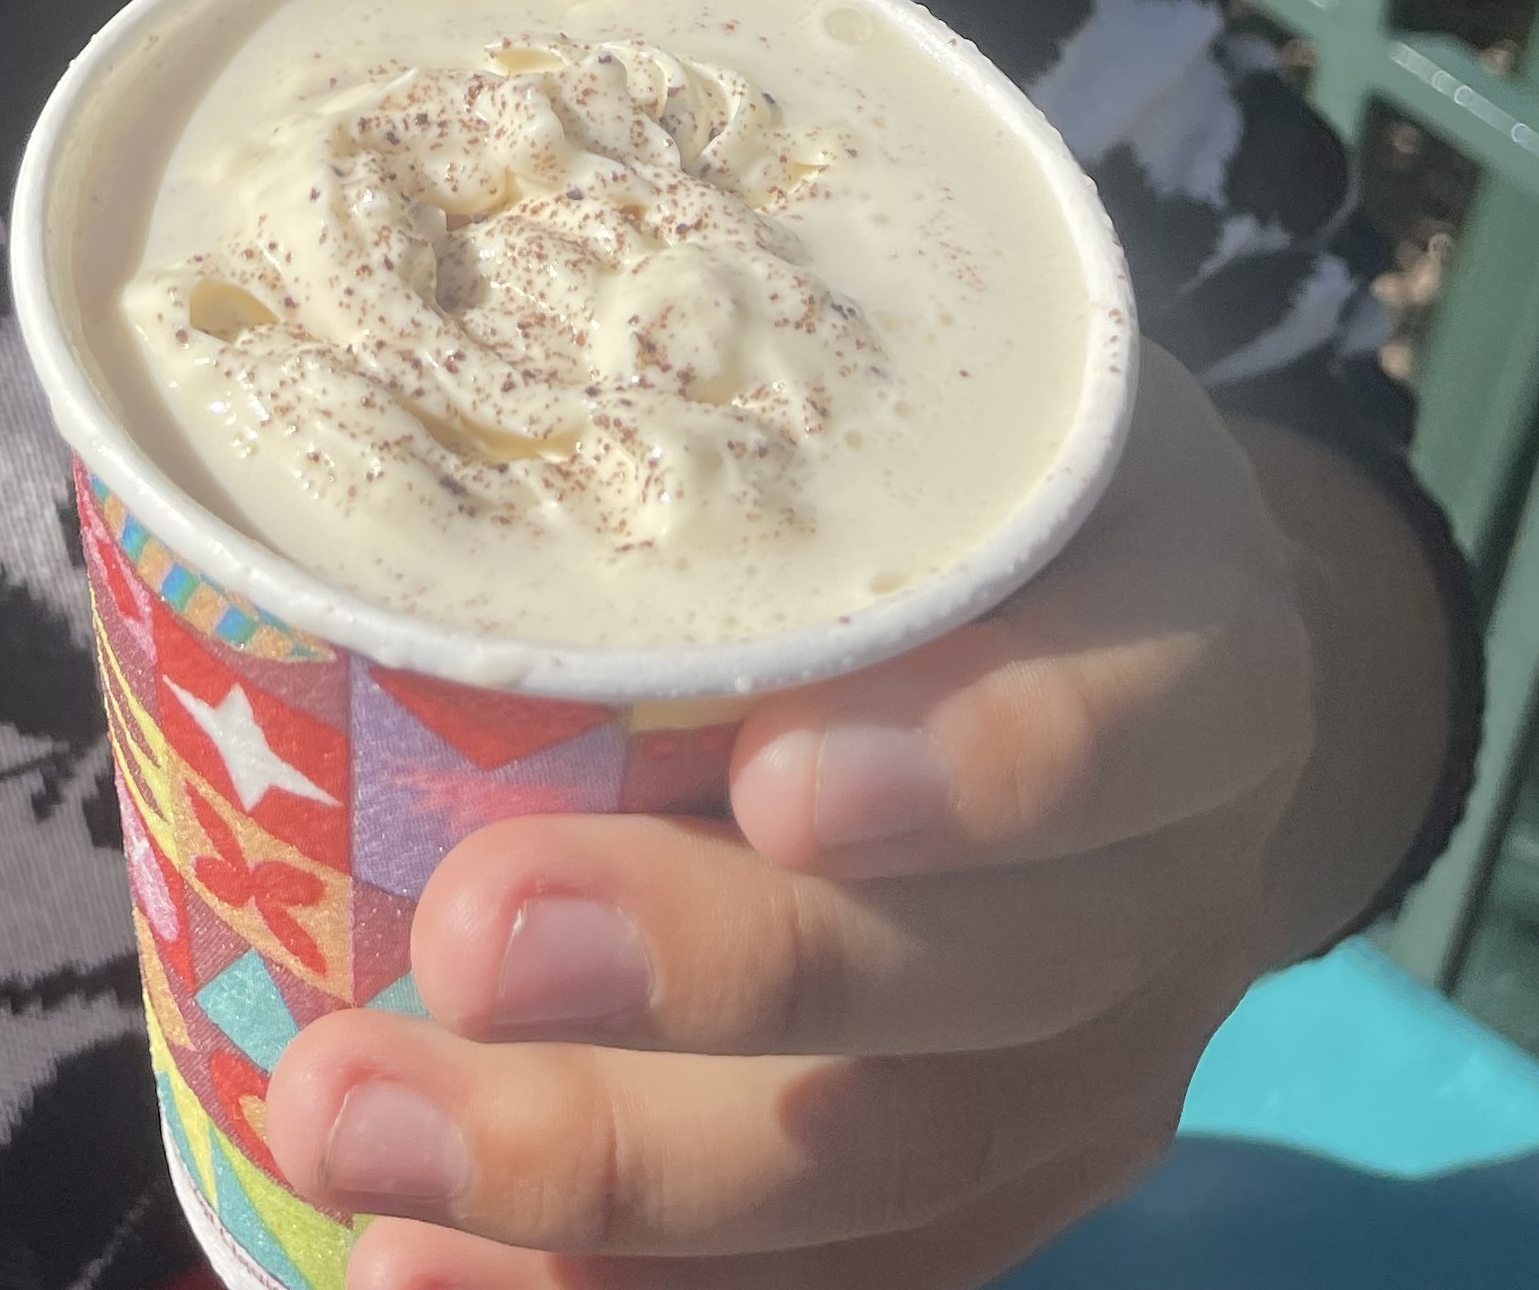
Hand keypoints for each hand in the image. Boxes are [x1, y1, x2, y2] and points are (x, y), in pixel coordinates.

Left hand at [261, 353, 1414, 1288]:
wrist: (1154, 667)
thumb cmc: (975, 475)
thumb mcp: (941, 384)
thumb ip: (768, 394)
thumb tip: (420, 343)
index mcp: (1190, 636)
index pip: (1142, 712)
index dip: (980, 764)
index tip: (774, 773)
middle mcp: (1172, 880)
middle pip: (972, 978)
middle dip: (703, 973)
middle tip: (460, 936)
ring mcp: (1090, 1065)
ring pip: (883, 1166)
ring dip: (599, 1172)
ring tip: (348, 1122)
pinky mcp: (994, 1188)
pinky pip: (840, 1287)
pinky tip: (414, 1277)